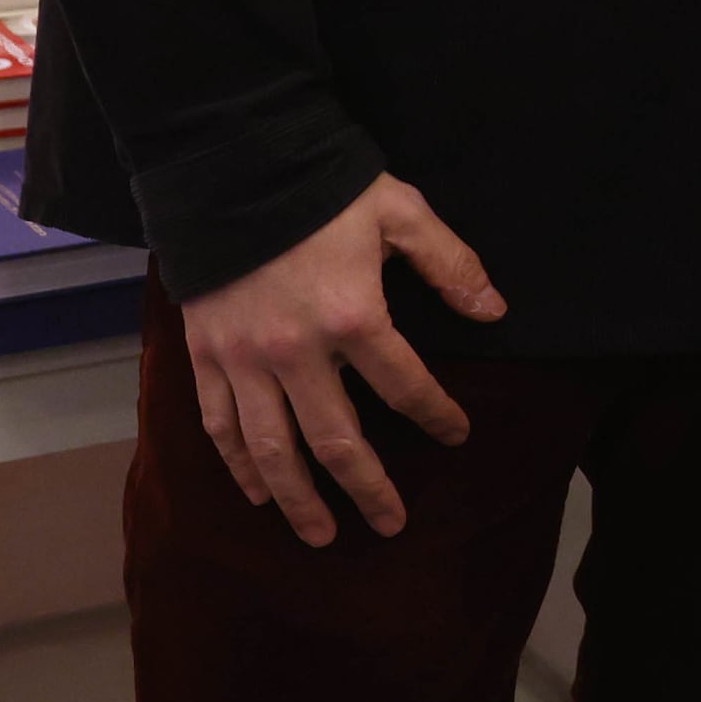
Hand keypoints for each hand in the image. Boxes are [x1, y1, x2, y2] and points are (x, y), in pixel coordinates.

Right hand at [177, 175, 505, 545]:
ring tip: (320, 535)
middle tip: (390, 526)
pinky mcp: (206, 355)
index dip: (437, 415)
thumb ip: (450, 263)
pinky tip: (258, 494)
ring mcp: (244, 359)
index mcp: (353, 317)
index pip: (406, 386)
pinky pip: (220, 425)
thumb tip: (494, 311)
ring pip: (272, 448)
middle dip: (366, 489)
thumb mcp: (401, 212)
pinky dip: (238, 466)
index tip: (457, 436)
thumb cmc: (323, 189)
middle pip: (336, 440)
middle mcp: (296, 352)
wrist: (230, 166)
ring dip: (298, 498)